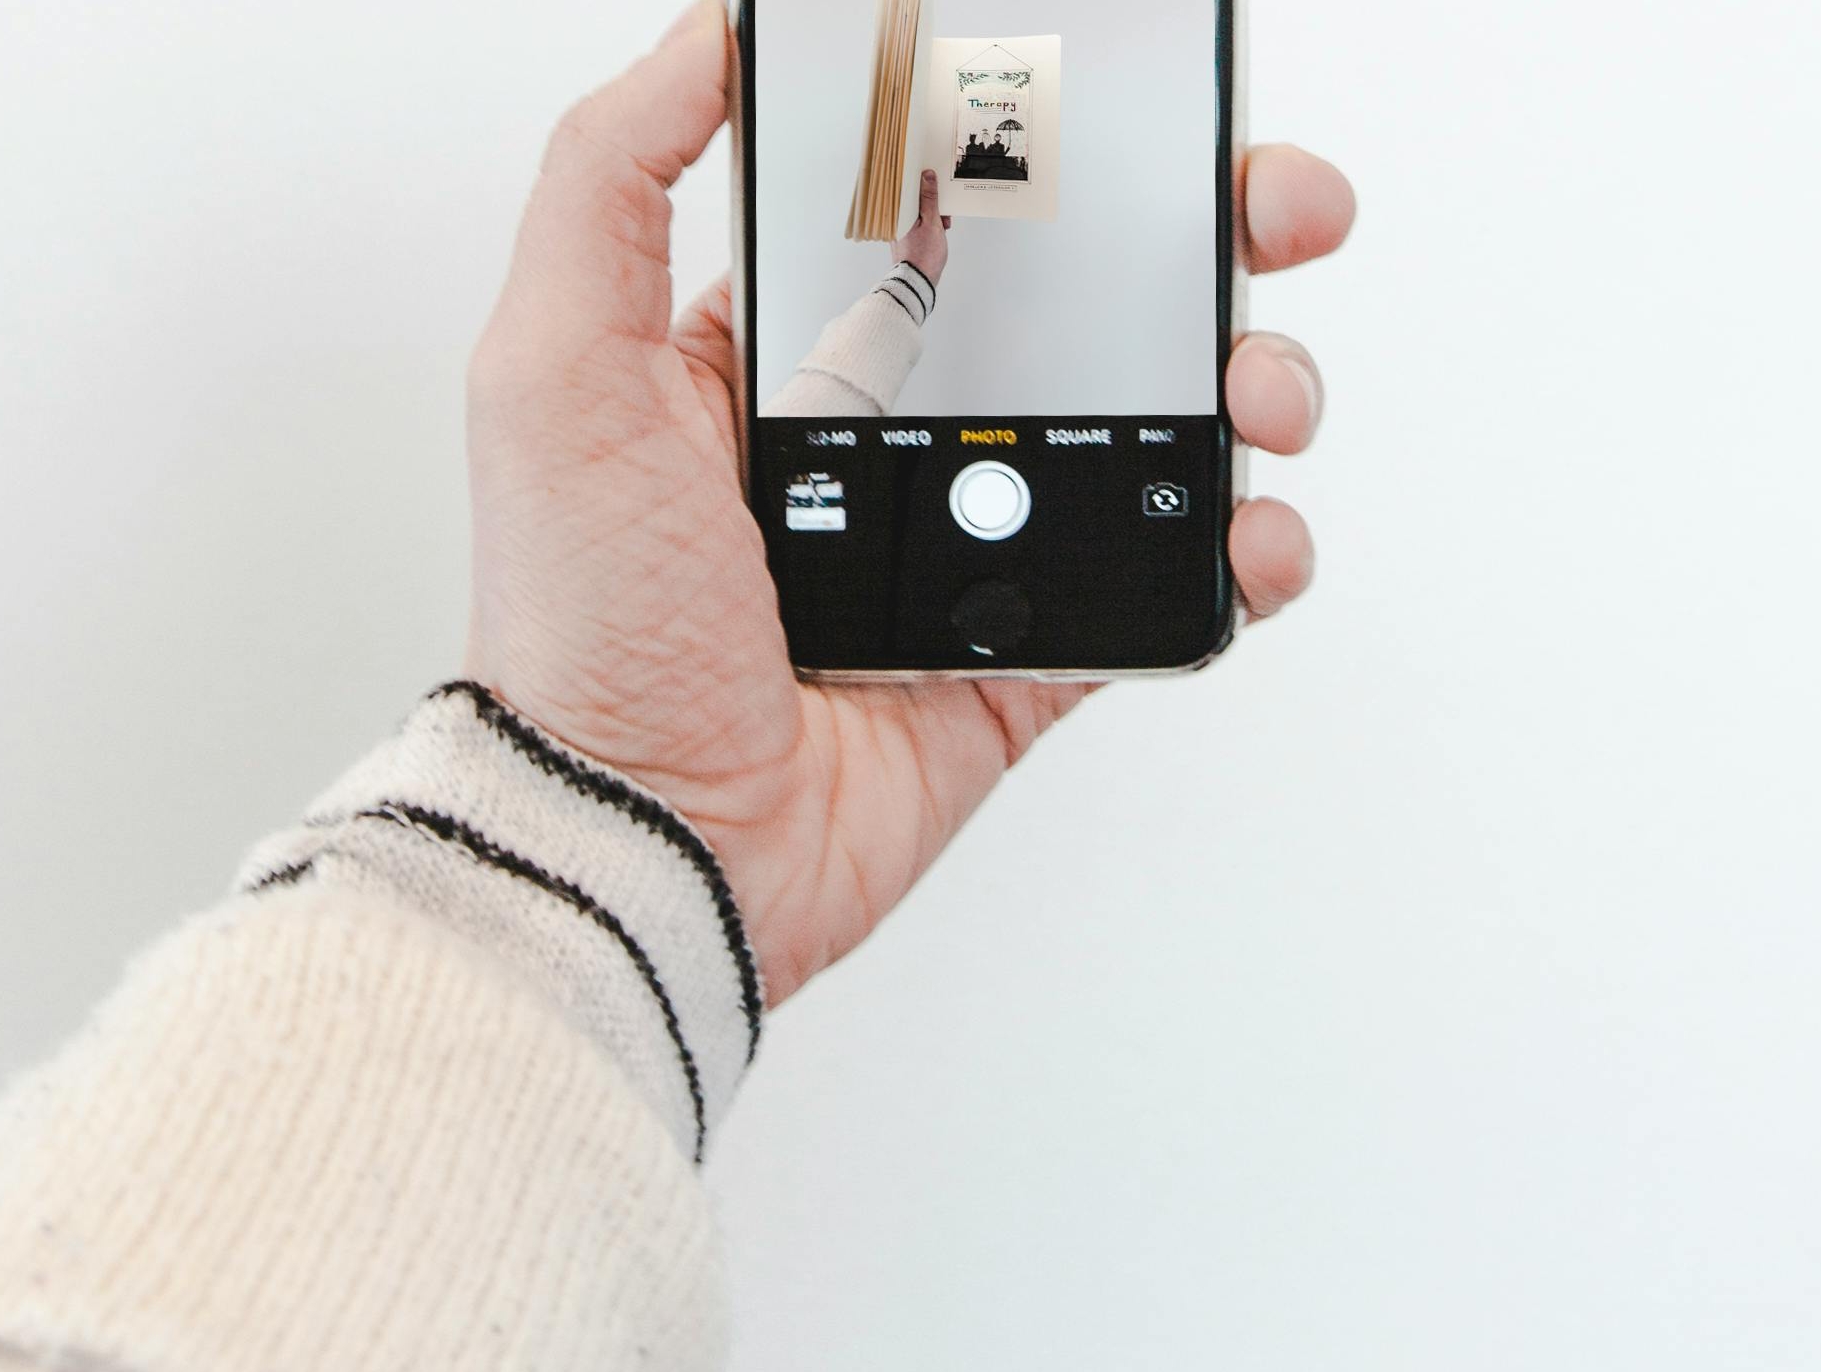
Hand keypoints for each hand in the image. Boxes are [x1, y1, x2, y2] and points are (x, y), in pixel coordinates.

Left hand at [465, 2, 1354, 1004]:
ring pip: (1158, 427)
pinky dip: (1242, 549)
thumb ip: (611, 180)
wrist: (641, 842)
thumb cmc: (581, 624)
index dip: (1049, 149)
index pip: (950, 208)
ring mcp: (978, 543)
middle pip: (1092, 302)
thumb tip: (701, 33)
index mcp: (790, 351)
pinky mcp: (1033, 652)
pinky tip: (1254, 532)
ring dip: (1248, 384)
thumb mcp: (550, 366)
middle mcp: (896, 433)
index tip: (1134, 107)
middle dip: (1204, 242)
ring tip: (1260, 393)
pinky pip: (1169, 581)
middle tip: (1270, 215)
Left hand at [896, 169, 949, 284]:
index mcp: (898, 212)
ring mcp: (900, 227)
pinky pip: (918, 221)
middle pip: (914, 198)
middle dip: (932, 200)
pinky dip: (929, 222)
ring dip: (933, 213)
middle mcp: (895, 218)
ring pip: (918, 210)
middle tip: (944, 209)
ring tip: (943, 225)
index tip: (934, 176)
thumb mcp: (932, 222)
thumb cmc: (923, 257)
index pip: (907, 186)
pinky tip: (940, 230)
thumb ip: (930, 198)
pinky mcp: (906, 235)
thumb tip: (928, 176)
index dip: (922, 180)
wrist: (917, 282)